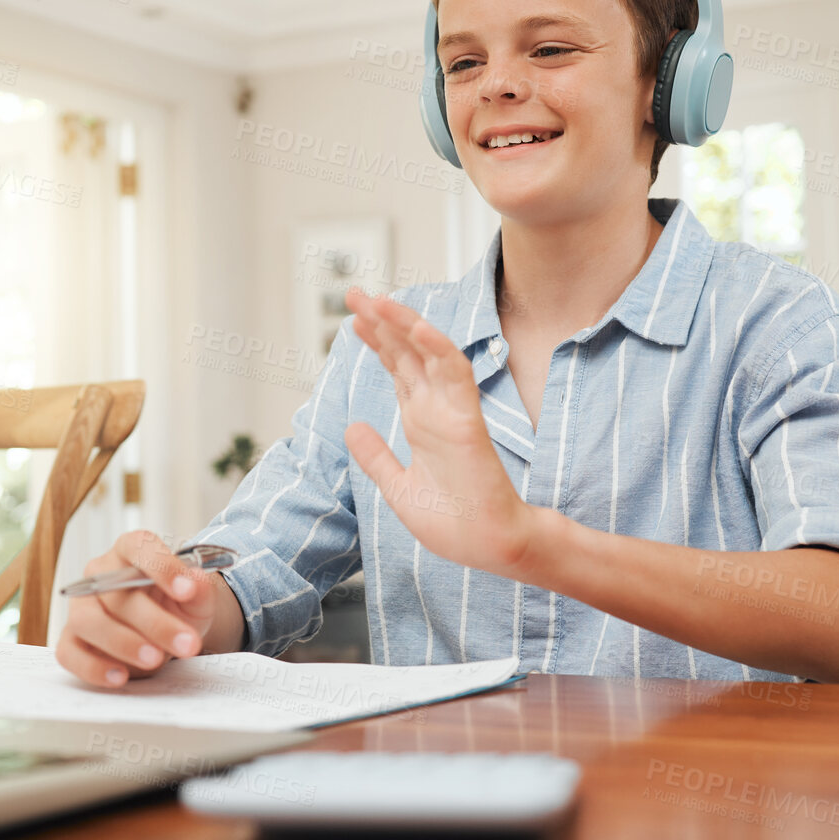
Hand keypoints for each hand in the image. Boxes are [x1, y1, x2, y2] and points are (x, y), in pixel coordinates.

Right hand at [54, 530, 216, 687]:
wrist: (165, 633)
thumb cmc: (176, 607)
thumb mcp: (197, 599)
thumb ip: (200, 589)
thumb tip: (196, 580)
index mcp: (130, 552)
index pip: (139, 547)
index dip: (162, 566)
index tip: (187, 590)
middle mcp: (100, 575)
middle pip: (116, 593)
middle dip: (155, 622)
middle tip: (186, 643)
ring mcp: (81, 607)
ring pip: (88, 621)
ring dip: (123, 642)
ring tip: (155, 659)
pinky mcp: (71, 640)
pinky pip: (69, 653)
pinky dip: (93, 667)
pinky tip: (120, 676)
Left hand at [342, 287, 536, 574]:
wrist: (486, 547)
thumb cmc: (453, 522)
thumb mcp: (398, 487)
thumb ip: (376, 456)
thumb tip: (352, 427)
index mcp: (420, 422)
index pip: (397, 369)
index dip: (377, 341)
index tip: (354, 317)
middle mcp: (434, 409)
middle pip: (405, 352)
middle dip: (381, 321)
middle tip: (354, 292)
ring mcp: (451, 411)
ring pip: (427, 354)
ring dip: (404, 324)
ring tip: (377, 299)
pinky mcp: (467, 420)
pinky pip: (455, 375)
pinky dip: (437, 348)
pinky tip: (416, 326)